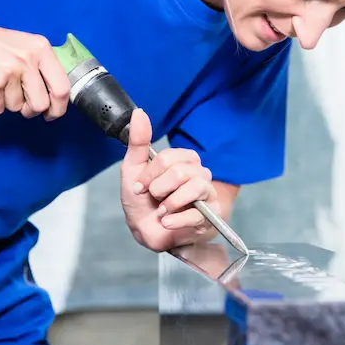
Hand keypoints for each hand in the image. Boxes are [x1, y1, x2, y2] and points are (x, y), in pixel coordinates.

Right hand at [0, 15, 70, 119]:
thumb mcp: (26, 47)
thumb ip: (42, 68)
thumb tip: (54, 99)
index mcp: (42, 50)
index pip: (62, 88)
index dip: (58, 107)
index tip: (51, 113)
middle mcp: (29, 60)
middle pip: (41, 104)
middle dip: (30, 110)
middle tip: (20, 104)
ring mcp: (10, 72)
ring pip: (17, 108)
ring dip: (6, 102)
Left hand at [120, 109, 218, 251]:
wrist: (146, 231)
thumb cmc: (142, 200)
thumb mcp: (133, 169)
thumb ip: (138, 141)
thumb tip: (139, 113)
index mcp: (184, 161)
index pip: (170, 158)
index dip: (150, 174)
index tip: (140, 186)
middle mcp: (199, 174)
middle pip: (181, 172)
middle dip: (159, 189)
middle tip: (153, 198)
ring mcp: (207, 195)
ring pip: (195, 188)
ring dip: (170, 203)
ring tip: (162, 211)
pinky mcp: (211, 216)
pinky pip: (197, 213)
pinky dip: (176, 220)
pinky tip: (167, 222)